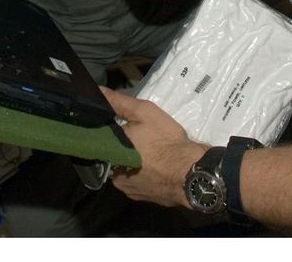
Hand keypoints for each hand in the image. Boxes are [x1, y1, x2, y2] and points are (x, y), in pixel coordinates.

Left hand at [101, 87, 205, 208]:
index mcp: (111, 155)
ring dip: (132, 164)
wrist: (192, 172)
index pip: (101, 144)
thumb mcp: (145, 113)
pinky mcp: (142, 198)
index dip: (109, 136)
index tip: (118, 129)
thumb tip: (98, 92)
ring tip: (147, 153)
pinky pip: (138, 184)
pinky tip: (154, 167)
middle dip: (122, 149)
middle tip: (138, 140)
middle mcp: (114, 177)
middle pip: (113, 158)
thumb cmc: (166, 141)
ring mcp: (128, 190)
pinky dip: (143, 176)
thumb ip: (120, 103)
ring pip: (125, 172)